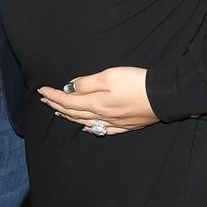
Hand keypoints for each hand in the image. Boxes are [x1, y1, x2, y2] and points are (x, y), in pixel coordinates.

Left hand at [38, 66, 157, 135]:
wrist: (164, 96)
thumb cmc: (136, 82)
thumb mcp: (109, 76)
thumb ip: (87, 83)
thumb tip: (70, 88)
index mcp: (95, 103)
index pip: (68, 100)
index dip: (53, 95)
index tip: (42, 90)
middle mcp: (101, 116)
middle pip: (74, 112)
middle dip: (57, 105)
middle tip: (45, 100)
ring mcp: (114, 123)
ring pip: (85, 122)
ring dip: (70, 117)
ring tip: (59, 112)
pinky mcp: (125, 125)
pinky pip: (102, 130)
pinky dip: (90, 128)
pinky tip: (87, 128)